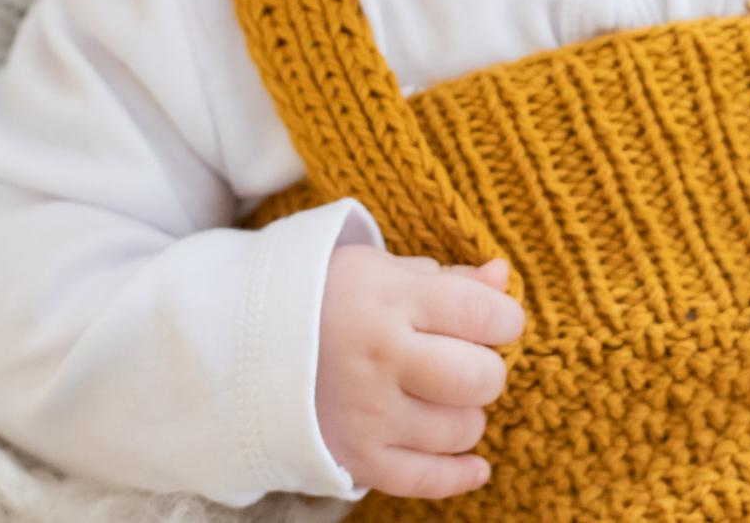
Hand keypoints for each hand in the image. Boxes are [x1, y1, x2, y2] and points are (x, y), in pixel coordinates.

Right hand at [314, 249, 522, 499]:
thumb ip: (448, 278)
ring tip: (442, 396)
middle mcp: (381, 358)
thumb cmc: (326, 299)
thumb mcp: (381, 271)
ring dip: (466, 415)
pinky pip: (428, 479)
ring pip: (461, 430)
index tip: (498, 321)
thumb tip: (502, 277)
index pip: (482, 314)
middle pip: (479, 378)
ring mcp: (368, 413)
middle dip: (488, 369)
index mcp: (389, 300)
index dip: (506, 319)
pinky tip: (474, 463)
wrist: (243, 343)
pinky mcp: (357, 457)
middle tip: (469, 360)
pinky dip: (460, 473)